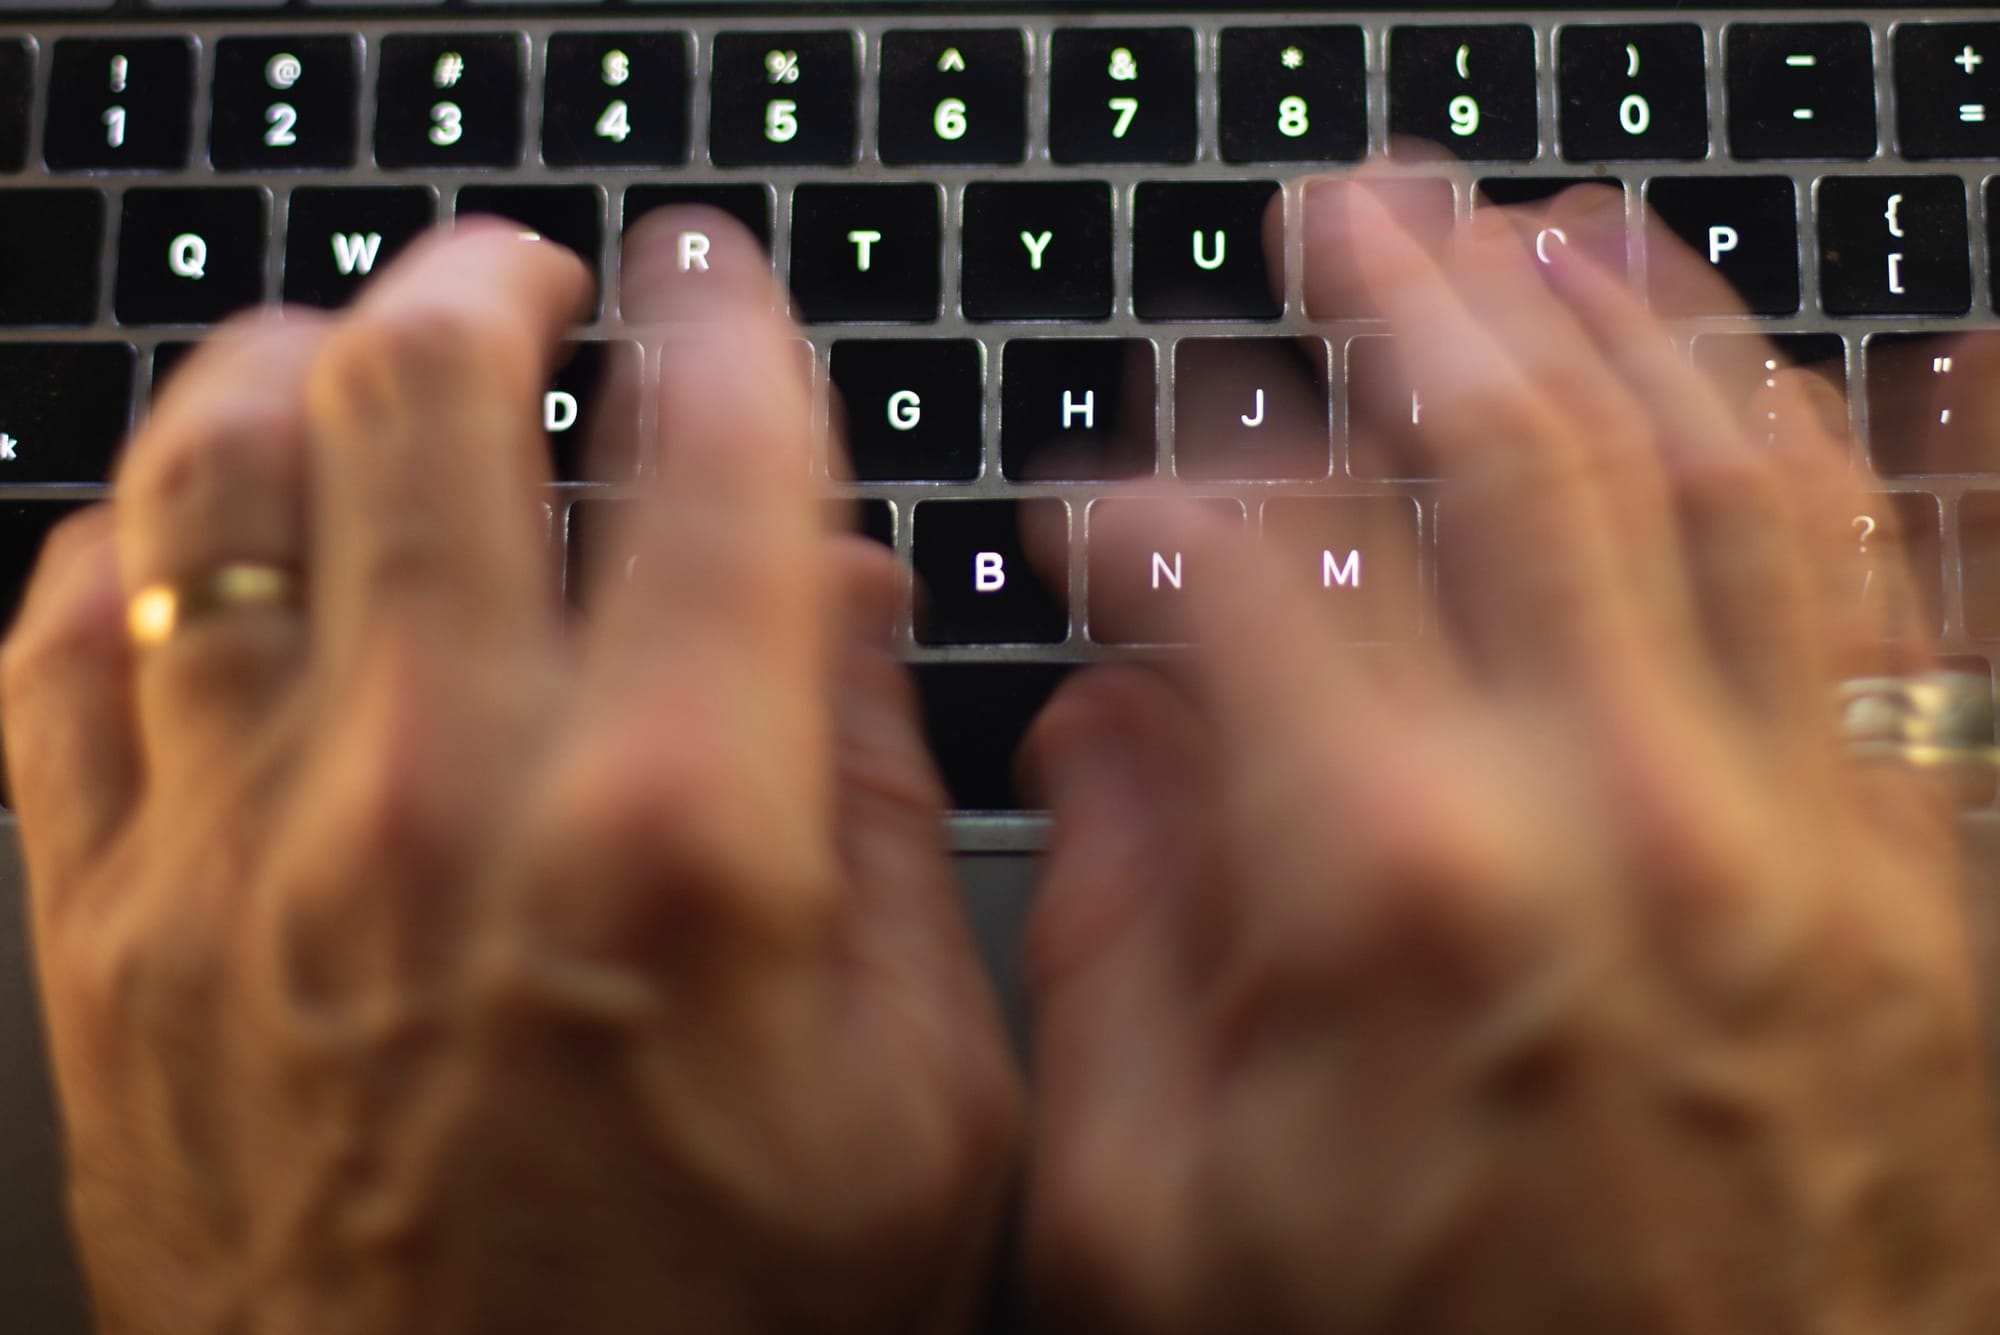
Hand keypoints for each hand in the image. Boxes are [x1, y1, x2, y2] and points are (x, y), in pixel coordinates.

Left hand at [6, 215, 1019, 1334]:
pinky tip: (204, 527)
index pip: (711, 467)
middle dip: (497, 281)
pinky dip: (129, 537)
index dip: (725, 324)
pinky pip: (62, 644)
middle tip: (538, 278)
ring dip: (298, 359)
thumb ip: (891, 811)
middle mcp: (440, 810)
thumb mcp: (927, 1093)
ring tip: (362, 352)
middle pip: (426, 395)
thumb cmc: (723, 1323)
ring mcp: (243, 859)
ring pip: (217, 473)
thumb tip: (837, 599)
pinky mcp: (112, 933)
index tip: (717, 282)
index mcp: (684, 844)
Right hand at [1021, 176, 1999, 1332]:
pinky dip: (1863, 458)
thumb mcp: (1153, 1216)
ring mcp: (1805, 845)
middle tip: (1342, 213)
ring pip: (1721, 475)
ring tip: (1545, 227)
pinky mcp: (1932, 905)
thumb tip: (1109, 736)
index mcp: (1384, 890)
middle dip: (1400, 299)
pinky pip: (1915, 609)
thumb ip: (1110, 937)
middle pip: (1500, 451)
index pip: (1242, 571)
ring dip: (1624, 318)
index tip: (1101, 506)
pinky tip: (1797, 369)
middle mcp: (1614, 819)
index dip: (1144, 504)